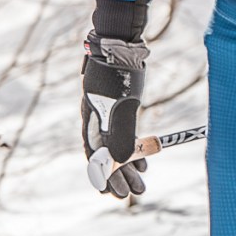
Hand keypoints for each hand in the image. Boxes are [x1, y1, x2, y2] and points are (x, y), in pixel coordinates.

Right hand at [81, 31, 148, 197]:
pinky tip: (144, 158)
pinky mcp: (120, 105)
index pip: (94, 155)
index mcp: (91, 118)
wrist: (121, 42)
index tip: (112, 194)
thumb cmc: (119, 73)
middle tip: (132, 194)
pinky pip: (124, 133)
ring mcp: (108, 111)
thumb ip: (119, 134)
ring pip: (116, 144)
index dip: (102, 176)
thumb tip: (118, 162)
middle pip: (105, 153)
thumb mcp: (121, 105)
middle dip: (118, 175)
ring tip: (142, 180)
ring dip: (128, 164)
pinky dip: (133, 147)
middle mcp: (97, 117)